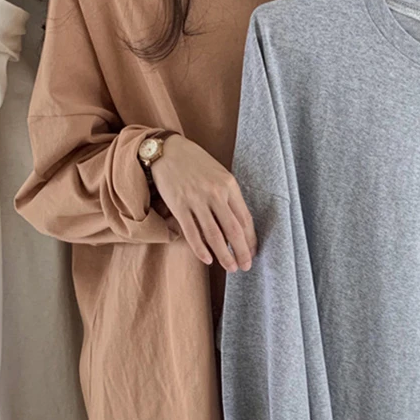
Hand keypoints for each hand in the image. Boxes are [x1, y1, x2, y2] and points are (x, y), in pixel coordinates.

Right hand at [150, 136, 256, 272]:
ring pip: (214, 236)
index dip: (250, 239)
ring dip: (224, 256)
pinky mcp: (179, 206)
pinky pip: (192, 233)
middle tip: (245, 266)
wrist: (167, 150)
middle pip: (233, 231)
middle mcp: (215, 193)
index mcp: (229, 185)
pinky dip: (201, 249)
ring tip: (230, 268)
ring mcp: (196, 200)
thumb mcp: (219, 174)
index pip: (245, 219)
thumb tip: (237, 225)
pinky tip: (207, 259)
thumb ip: (228, 196)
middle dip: (241, 252)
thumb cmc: (196, 163)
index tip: (252, 252)